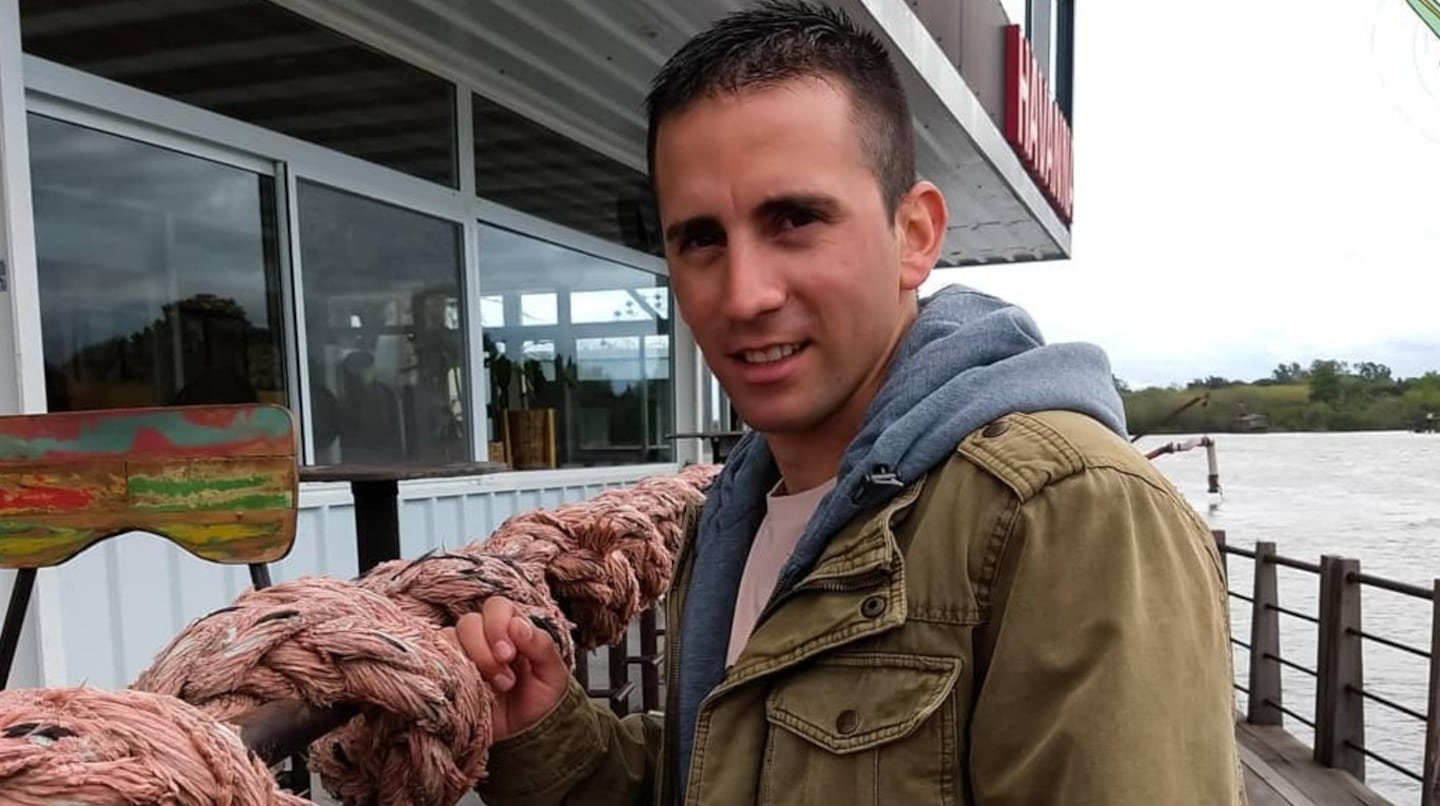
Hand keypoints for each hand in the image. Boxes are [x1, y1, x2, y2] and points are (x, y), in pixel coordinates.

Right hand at [453, 597, 569, 740]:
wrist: (526, 734)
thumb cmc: (541, 698)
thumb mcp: (553, 673)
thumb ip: (541, 646)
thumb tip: (517, 624)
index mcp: (511, 628)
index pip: (496, 607)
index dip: (499, 625)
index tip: (509, 655)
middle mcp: (483, 636)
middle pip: (469, 623)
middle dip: (485, 650)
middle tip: (505, 680)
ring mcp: (462, 655)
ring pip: (448, 640)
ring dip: (470, 664)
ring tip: (494, 689)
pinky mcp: (447, 675)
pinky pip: (434, 662)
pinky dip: (450, 673)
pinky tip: (468, 691)